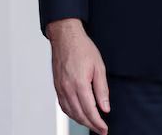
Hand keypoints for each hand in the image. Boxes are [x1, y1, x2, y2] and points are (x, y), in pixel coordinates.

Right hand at [47, 18, 109, 133]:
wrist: (65, 37)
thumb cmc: (82, 48)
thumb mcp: (99, 67)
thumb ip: (102, 89)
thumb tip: (105, 108)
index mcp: (79, 83)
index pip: (90, 111)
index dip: (98, 123)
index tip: (104, 129)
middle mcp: (67, 88)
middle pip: (79, 115)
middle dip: (91, 125)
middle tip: (100, 130)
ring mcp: (60, 88)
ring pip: (70, 112)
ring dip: (81, 121)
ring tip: (91, 124)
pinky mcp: (56, 86)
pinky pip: (62, 105)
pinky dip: (71, 113)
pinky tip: (77, 114)